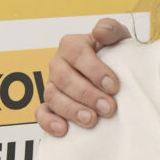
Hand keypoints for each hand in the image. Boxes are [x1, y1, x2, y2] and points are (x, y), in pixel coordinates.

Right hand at [36, 19, 132, 134]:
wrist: (114, 77)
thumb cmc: (114, 56)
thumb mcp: (118, 39)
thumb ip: (111, 29)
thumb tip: (100, 31)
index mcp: (72, 45)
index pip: (78, 54)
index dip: (95, 70)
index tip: (114, 86)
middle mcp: (58, 64)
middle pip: (65, 78)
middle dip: (87, 94)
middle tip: (108, 107)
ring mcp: (52, 85)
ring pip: (53, 96)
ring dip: (72, 109)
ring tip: (91, 120)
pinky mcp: (50, 106)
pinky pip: (41, 113)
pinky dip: (49, 122)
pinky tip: (63, 129)